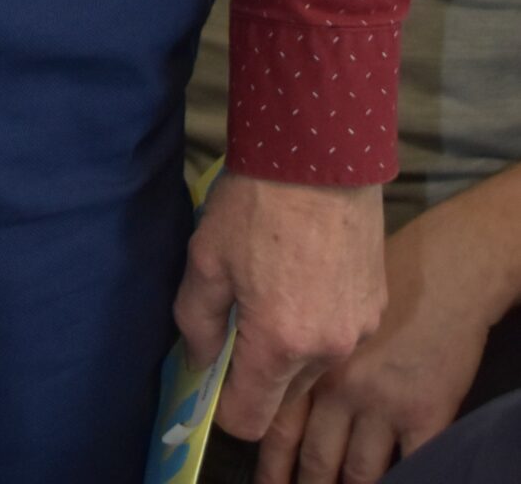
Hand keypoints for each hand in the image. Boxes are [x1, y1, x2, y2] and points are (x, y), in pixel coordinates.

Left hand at [174, 173, 384, 441]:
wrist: (319, 152)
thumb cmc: (256, 202)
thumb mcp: (205, 257)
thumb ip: (196, 321)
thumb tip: (199, 361)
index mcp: (280, 344)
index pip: (249, 420)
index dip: (224, 406)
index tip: (214, 373)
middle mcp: (327, 349)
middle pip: (284, 395)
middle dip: (257, 372)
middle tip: (239, 320)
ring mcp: (359, 329)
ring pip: (314, 366)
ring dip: (290, 346)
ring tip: (273, 287)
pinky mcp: (377, 304)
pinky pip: (339, 335)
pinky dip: (319, 321)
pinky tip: (305, 274)